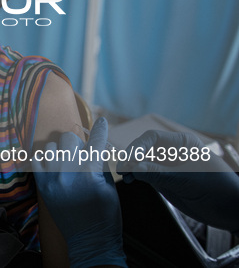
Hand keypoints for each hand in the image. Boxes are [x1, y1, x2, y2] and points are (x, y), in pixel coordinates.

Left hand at [33, 118, 126, 266]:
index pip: (96, 142)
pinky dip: (45, 159)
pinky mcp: (43, 187)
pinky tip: (54, 165)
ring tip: (67, 162)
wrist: (90, 241)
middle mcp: (68, 173)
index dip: (100, 130)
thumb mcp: (110, 188)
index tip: (101, 121)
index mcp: (89, 173)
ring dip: (61, 151)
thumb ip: (100, 164)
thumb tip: (94, 147)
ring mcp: (52, 179)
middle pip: (69, 139)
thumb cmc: (106, 216)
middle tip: (81, 153)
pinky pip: (37, 160)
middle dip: (77, 143)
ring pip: (52, 147)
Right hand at [116, 130, 238, 232]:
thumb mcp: (189, 180)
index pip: (152, 138)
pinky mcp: (164, 179)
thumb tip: (133, 167)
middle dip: (131, 156)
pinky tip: (130, 180)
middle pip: (144, 147)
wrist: (231, 210)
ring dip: (131, 166)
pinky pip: (145, 173)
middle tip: (121, 169)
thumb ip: (160, 173)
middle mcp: (173, 151)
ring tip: (124, 176)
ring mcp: (168, 165)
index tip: (128, 160)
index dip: (137, 147)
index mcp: (183, 143)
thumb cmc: (218, 189)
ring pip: (142, 160)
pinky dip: (135, 175)